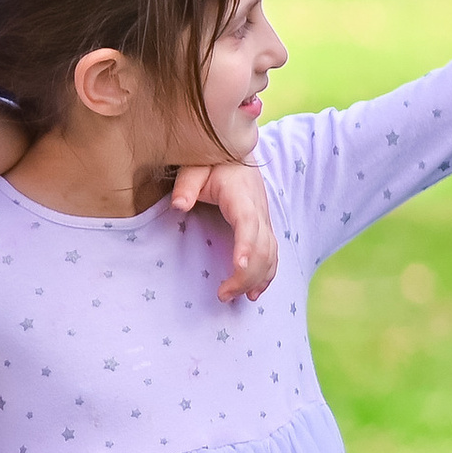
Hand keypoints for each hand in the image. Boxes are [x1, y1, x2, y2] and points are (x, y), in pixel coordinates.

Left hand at [171, 159, 279, 301]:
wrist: (234, 154)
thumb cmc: (209, 162)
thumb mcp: (193, 167)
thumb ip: (186, 185)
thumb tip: (179, 205)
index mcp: (241, 195)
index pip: (248, 223)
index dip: (246, 246)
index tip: (239, 267)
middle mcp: (258, 209)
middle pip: (262, 246)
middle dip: (247, 274)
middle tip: (223, 295)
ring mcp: (263, 219)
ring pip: (270, 253)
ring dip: (257, 279)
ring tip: (235, 297)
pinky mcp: (263, 227)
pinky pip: (272, 253)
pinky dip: (267, 274)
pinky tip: (255, 292)